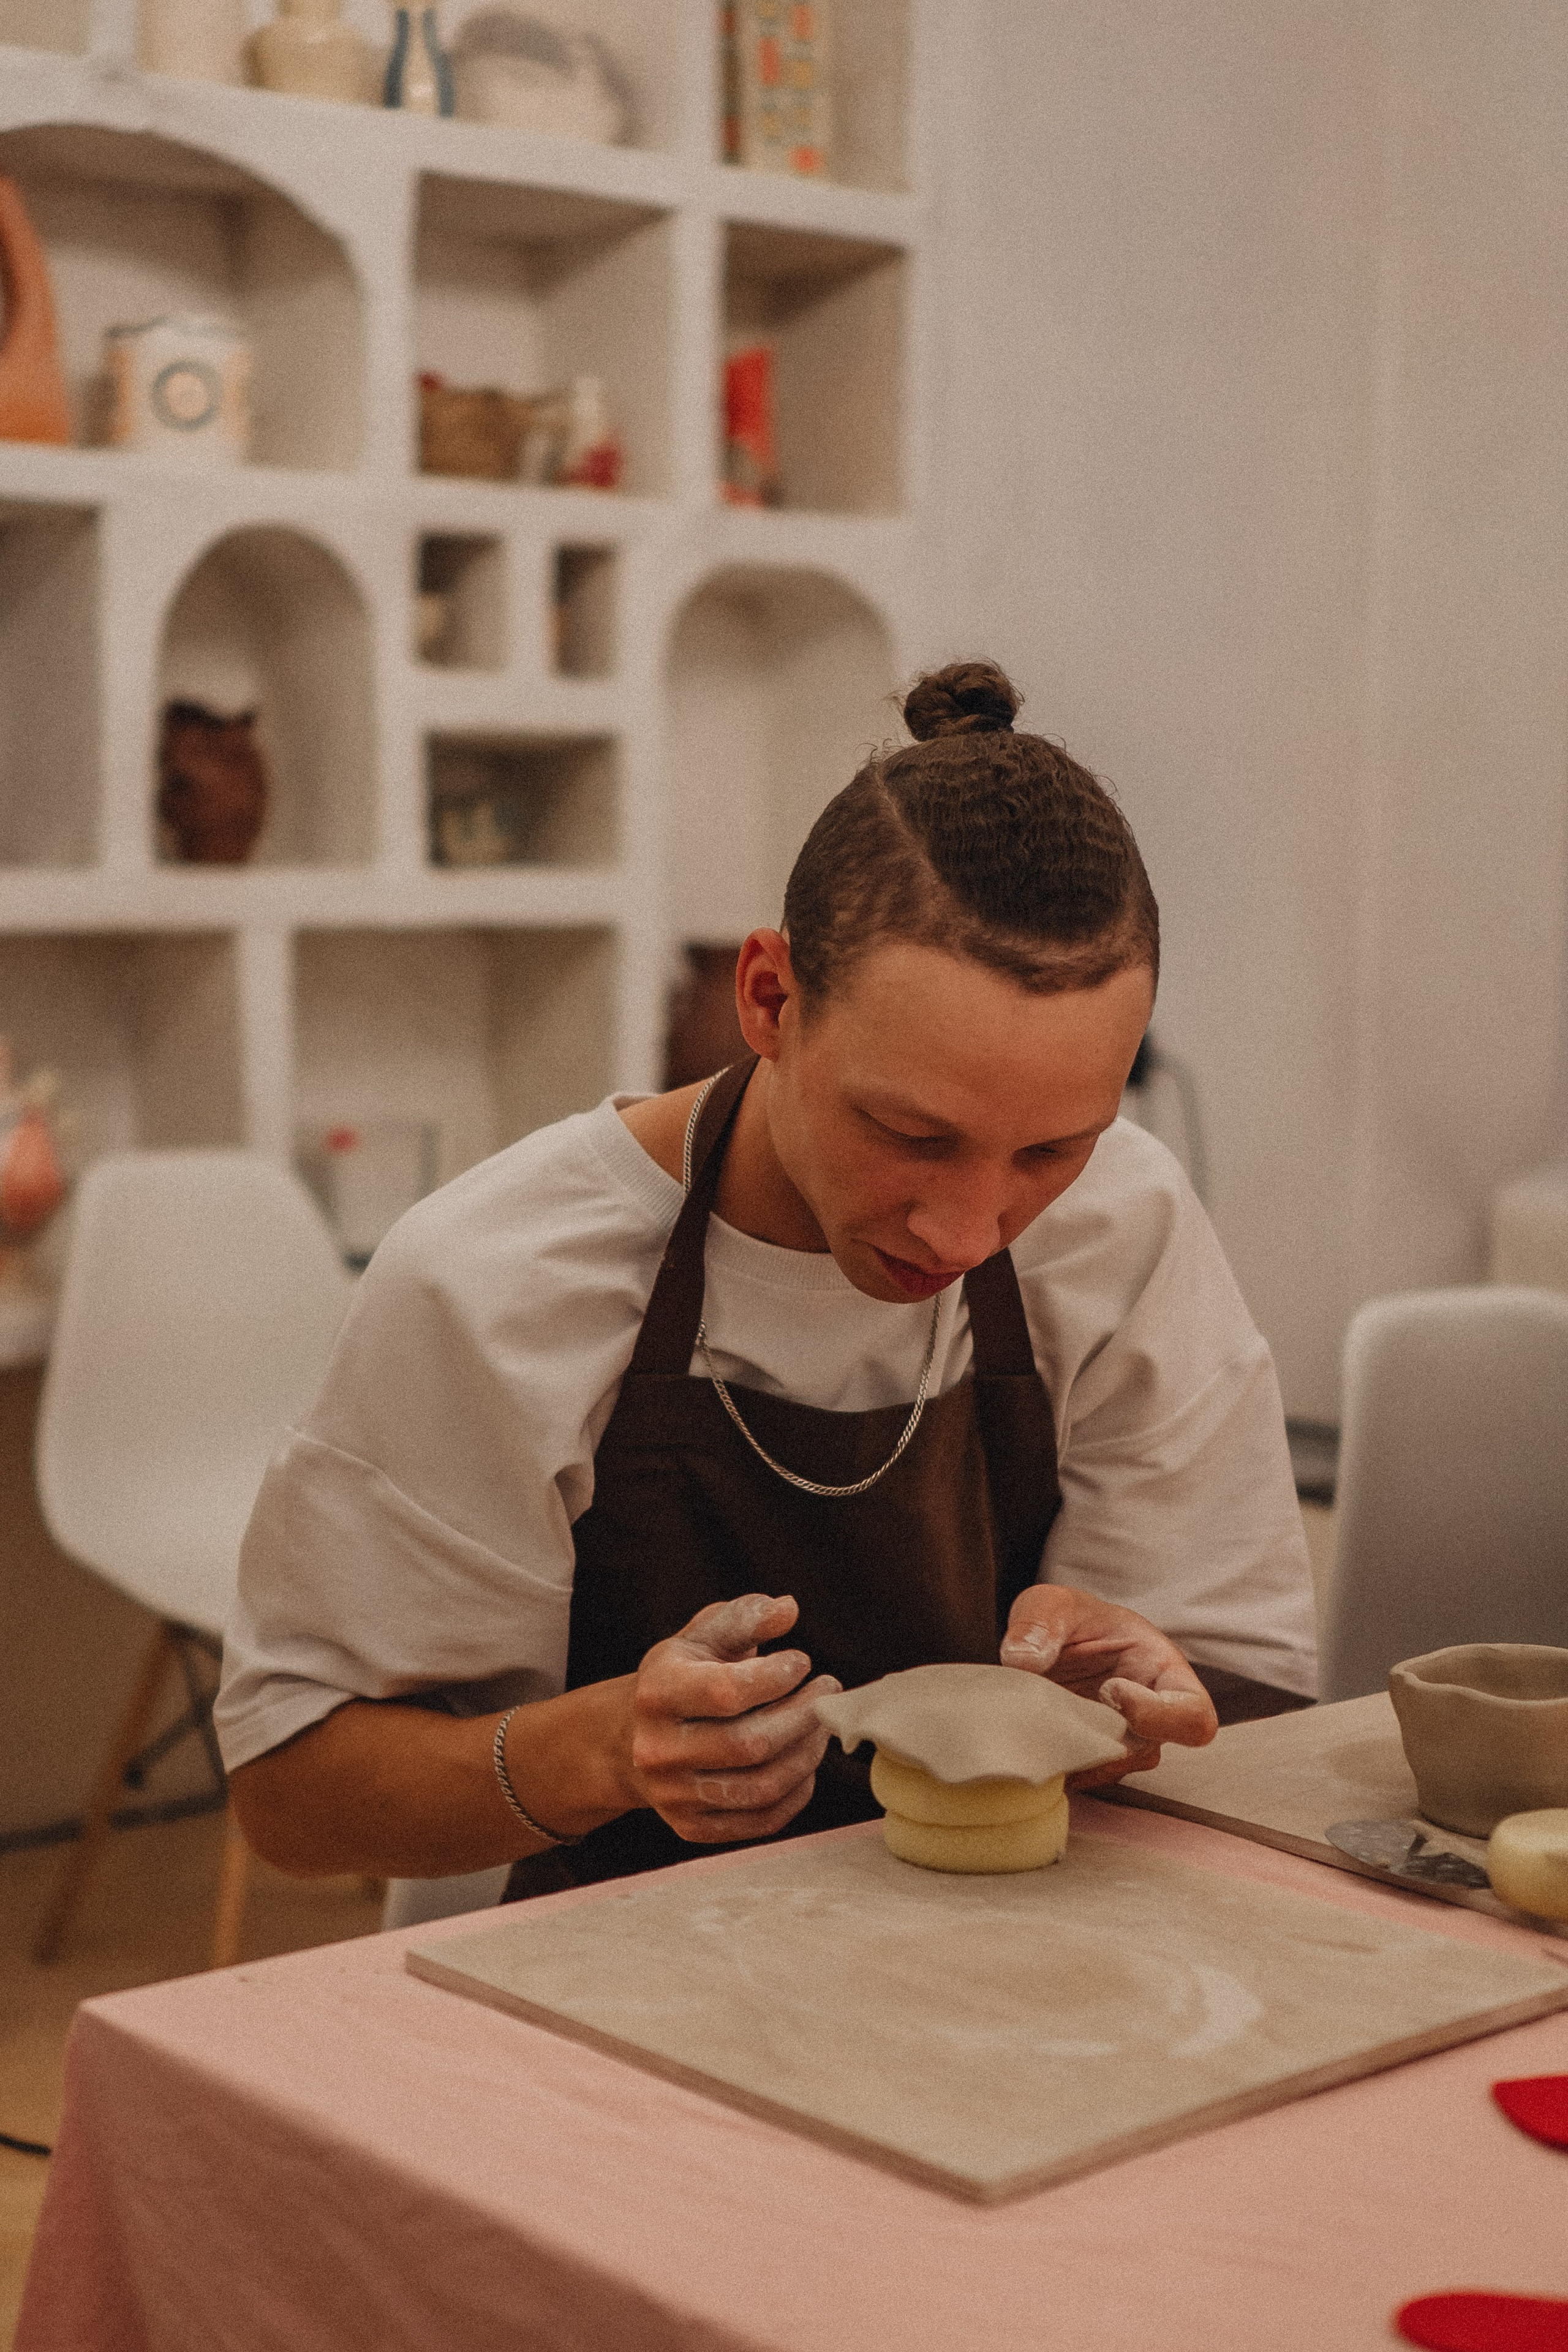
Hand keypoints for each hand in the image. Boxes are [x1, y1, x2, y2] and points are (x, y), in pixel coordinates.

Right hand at [627, 1592, 839, 1843]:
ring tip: (822, 1725)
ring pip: (761, 1787)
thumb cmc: (684, 1675)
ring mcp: (672, 1796)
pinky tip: (805, 1761)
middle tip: (830, 1692)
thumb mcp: (704, 1635)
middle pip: (750, 1745)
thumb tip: (788, 1610)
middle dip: (804, 1717)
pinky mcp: (691, 1828)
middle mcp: (657, 1750)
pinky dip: (797, 1793)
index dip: (776, 1678)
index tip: (802, 1661)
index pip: (726, 1692)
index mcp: (657, 1693)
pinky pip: (761, 1820)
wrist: (633, 1737)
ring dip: (807, 1754)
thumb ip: (746, 1617)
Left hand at [999, 1583, 1217, 1787]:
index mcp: (1162, 1671)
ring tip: (1035, 1721)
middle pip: (1146, 1752)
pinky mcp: (1091, 1759)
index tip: (1109, 1690)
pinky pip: (1080, 1775)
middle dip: (1098, 1737)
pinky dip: (1055, 1764)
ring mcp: (1123, 1742)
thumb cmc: (1071, 1618)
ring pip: (1110, 1768)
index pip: (1193, 1716)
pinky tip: (1030, 1740)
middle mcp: (1152, 1715)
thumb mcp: (1053, 1603)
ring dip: (1072, 1752)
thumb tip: (1023, 1660)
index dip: (1157, 1715)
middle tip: (1056, 1711)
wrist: (1055, 1639)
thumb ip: (1040, 1622)